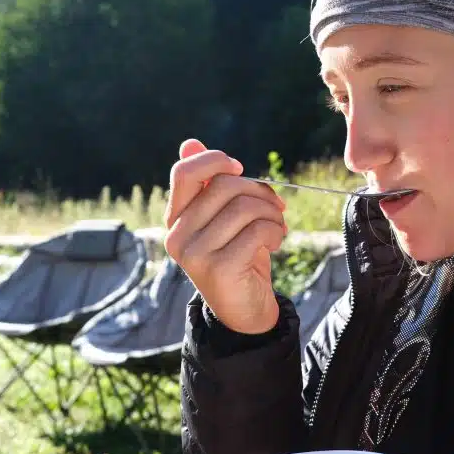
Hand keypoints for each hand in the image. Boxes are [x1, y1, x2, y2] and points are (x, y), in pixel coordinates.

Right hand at [163, 138, 287, 334]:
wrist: (244, 310)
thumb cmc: (238, 256)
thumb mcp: (224, 218)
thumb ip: (209, 184)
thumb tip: (190, 143)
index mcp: (176, 218)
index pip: (184, 172)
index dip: (215, 161)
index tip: (240, 169)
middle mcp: (177, 235)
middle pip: (223, 186)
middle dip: (259, 191)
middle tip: (276, 208)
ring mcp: (194, 253)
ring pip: (243, 207)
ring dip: (272, 213)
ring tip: (277, 227)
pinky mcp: (217, 268)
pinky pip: (256, 231)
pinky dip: (275, 232)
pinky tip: (276, 243)